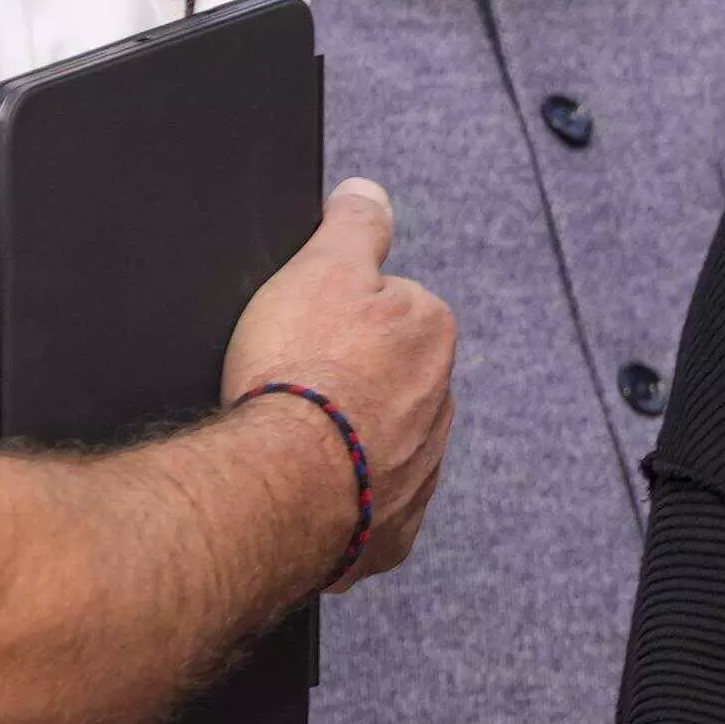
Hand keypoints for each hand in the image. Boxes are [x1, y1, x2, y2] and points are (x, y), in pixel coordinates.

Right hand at [224, 179, 459, 590]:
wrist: (283, 482)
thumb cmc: (300, 371)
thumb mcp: (324, 267)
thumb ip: (355, 225)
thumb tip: (368, 192)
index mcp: (432, 333)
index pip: (388, 307)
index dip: (333, 316)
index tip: (300, 334)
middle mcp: (441, 403)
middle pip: (383, 377)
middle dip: (343, 380)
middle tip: (290, 387)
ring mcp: (420, 471)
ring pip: (376, 440)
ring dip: (342, 440)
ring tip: (291, 440)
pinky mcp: (392, 530)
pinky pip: (366, 505)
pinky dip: (337, 498)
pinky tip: (301, 490)